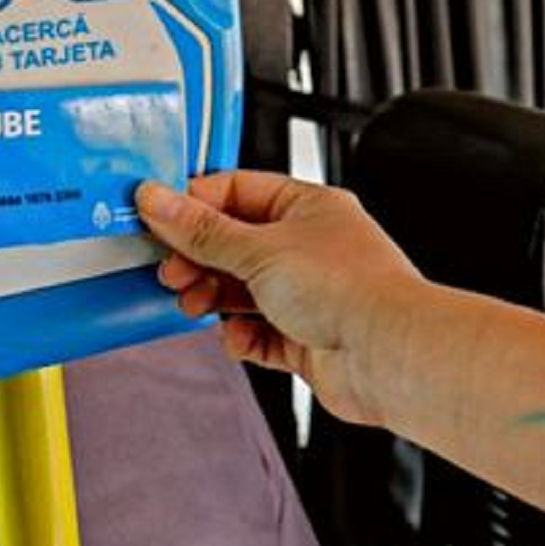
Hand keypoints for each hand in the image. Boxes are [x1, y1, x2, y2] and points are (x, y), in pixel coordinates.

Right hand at [138, 172, 424, 426]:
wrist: (388, 354)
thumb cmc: (350, 289)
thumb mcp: (259, 249)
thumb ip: (202, 231)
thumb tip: (158, 200)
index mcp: (309, 206)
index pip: (237, 190)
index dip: (194, 204)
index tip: (156, 219)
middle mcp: (312, 246)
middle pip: (236, 244)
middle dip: (199, 259)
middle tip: (172, 271)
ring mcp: (311, 294)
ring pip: (244, 290)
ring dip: (214, 298)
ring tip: (196, 304)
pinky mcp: (309, 338)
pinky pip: (260, 333)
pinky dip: (242, 336)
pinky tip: (237, 336)